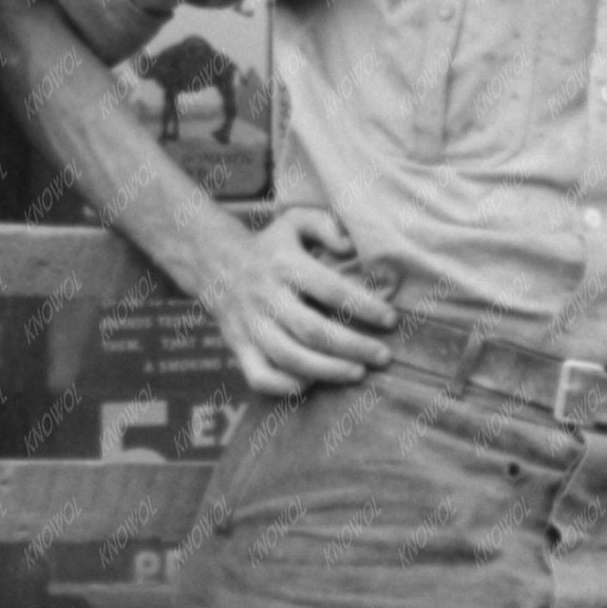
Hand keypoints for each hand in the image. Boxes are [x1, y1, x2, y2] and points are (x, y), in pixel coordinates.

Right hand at [200, 207, 395, 394]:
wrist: (216, 265)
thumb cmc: (271, 247)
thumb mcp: (295, 222)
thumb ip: (325, 226)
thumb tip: (349, 245)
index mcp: (284, 265)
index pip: (331, 290)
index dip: (363, 306)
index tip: (390, 319)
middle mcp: (266, 297)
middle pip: (313, 331)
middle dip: (353, 347)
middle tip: (383, 356)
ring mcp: (250, 326)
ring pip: (290, 358)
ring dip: (328, 371)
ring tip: (358, 373)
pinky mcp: (239, 348)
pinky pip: (260, 376)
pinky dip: (286, 386)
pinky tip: (312, 384)